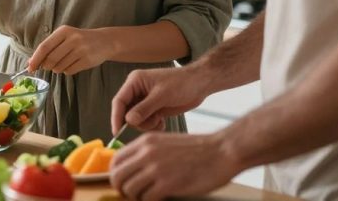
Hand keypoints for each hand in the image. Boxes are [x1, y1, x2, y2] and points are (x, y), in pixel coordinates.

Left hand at [27, 26, 108, 74]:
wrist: (104, 41)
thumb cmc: (79, 40)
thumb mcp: (65, 37)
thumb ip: (49, 47)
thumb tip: (31, 62)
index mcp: (64, 31)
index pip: (44, 47)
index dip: (35, 59)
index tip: (29, 68)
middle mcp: (72, 39)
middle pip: (51, 59)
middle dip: (46, 66)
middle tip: (48, 66)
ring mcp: (81, 50)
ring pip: (59, 66)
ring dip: (57, 68)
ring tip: (65, 62)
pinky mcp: (87, 60)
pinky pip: (69, 71)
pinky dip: (67, 71)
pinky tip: (73, 64)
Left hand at [110, 132, 240, 200]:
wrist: (221, 151)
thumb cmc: (198, 150)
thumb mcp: (166, 143)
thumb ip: (148, 153)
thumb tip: (134, 169)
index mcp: (145, 142)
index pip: (116, 160)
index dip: (117, 174)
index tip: (124, 182)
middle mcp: (146, 153)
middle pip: (117, 176)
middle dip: (122, 188)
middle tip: (133, 194)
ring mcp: (156, 168)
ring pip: (129, 189)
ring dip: (136, 197)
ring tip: (148, 197)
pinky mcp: (167, 183)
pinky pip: (146, 198)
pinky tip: (160, 199)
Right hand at [111, 66, 207, 133]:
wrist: (199, 84)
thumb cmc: (182, 83)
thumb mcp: (162, 95)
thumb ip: (144, 108)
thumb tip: (129, 120)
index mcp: (135, 82)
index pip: (119, 101)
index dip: (116, 117)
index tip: (117, 132)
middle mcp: (137, 91)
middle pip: (126, 113)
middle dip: (138, 121)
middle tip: (153, 121)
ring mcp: (145, 101)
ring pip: (136, 120)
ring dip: (147, 124)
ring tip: (160, 119)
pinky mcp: (153, 109)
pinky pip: (146, 122)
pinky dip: (153, 126)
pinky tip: (163, 122)